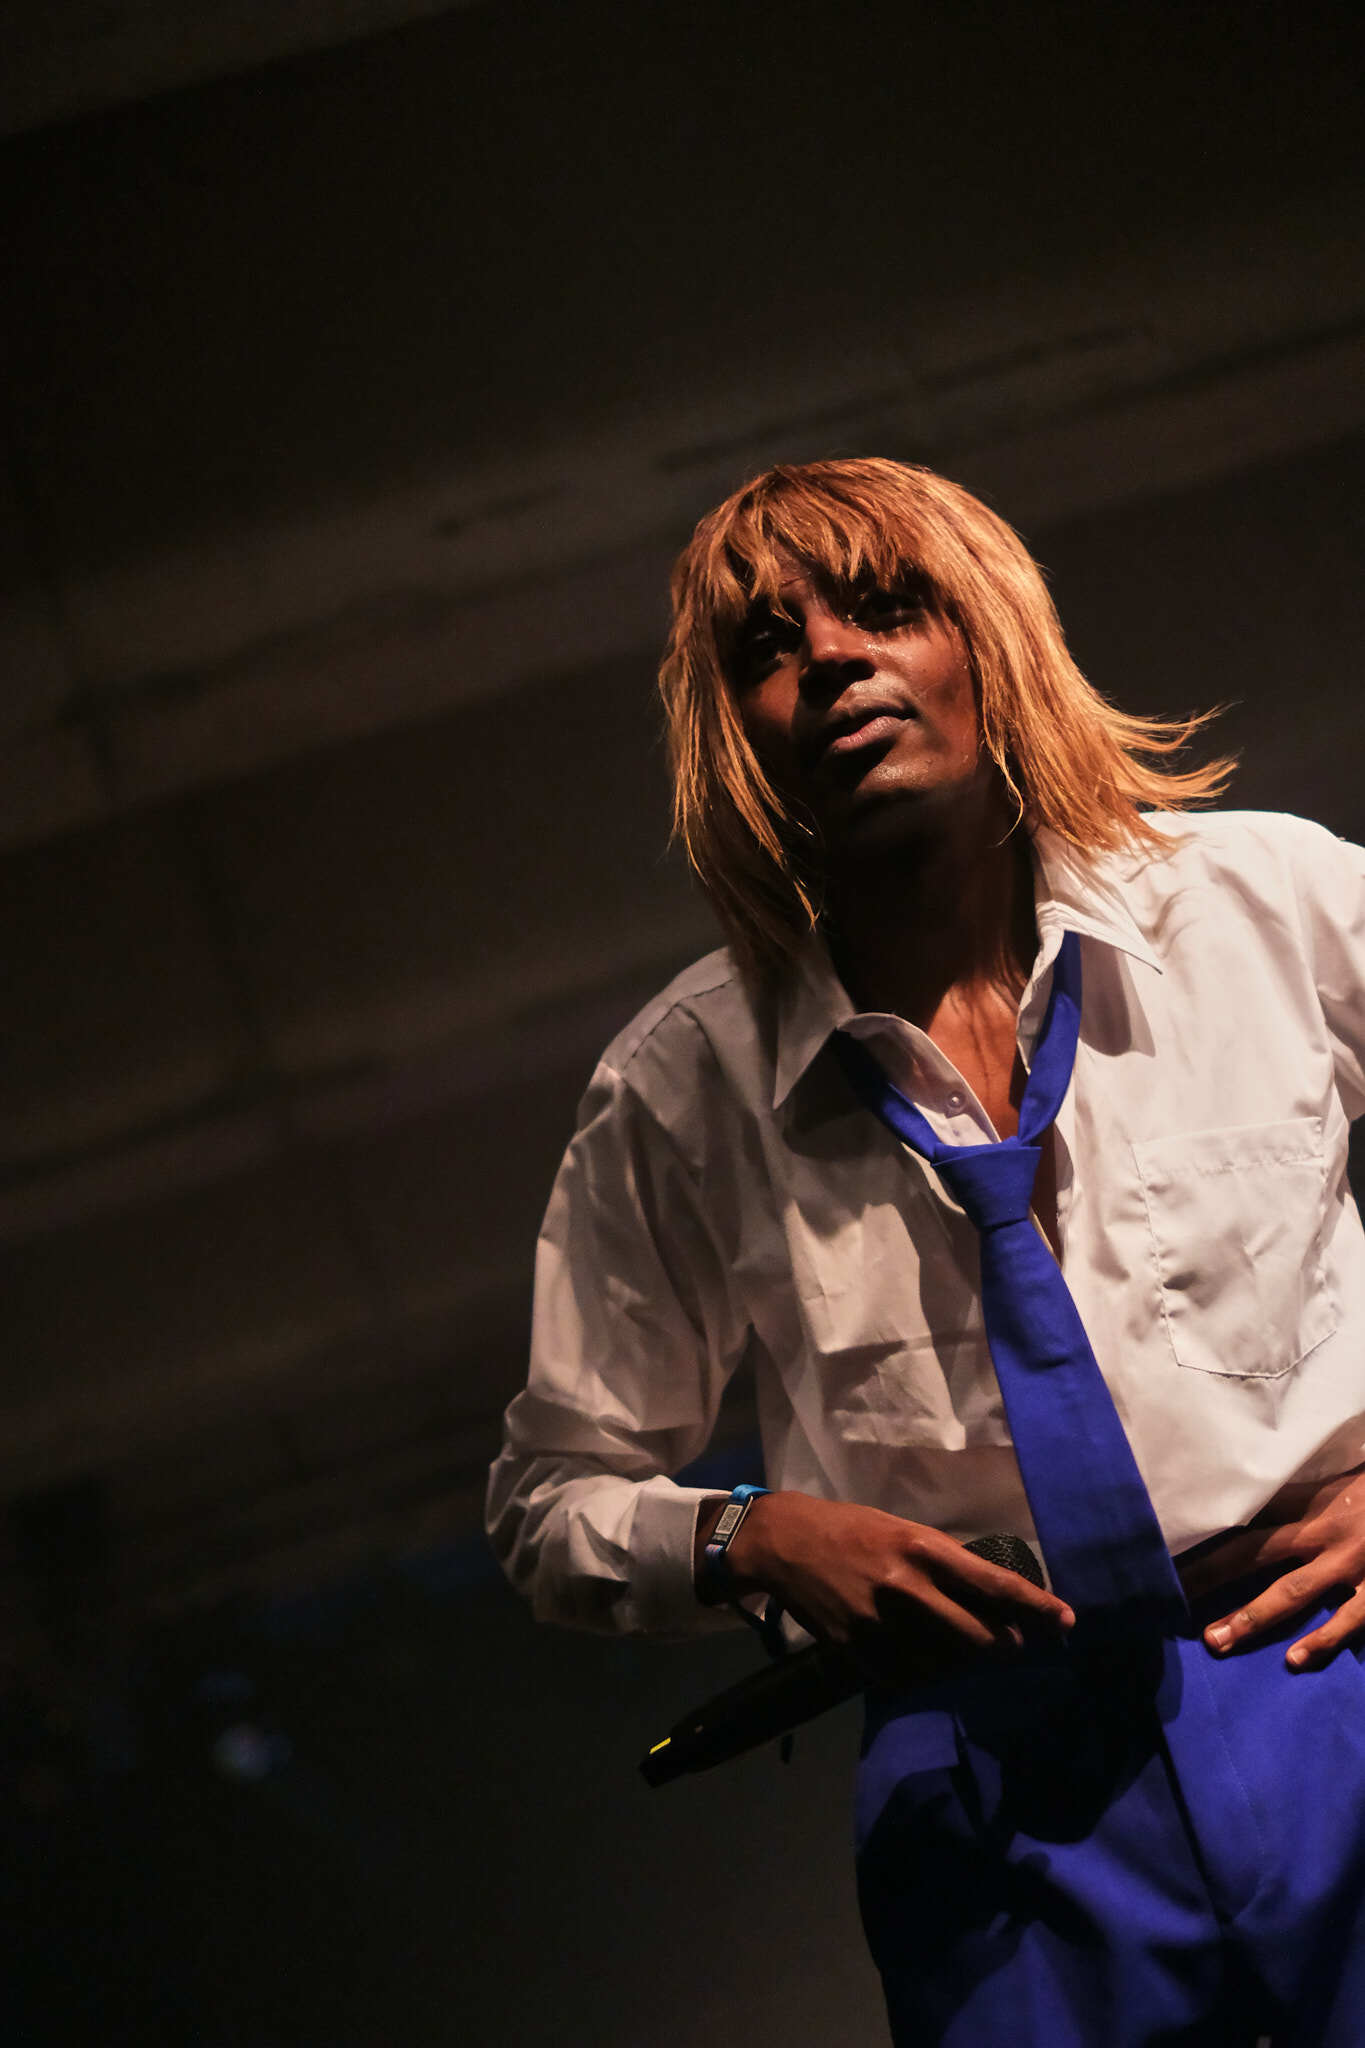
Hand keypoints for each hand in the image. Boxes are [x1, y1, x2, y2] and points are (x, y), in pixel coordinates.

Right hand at [697, 1491, 1073, 1684]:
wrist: (786, 1544)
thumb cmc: (853, 1529)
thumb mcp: (904, 1531)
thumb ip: (946, 1564)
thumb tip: (994, 1599)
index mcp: (923, 1548)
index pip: (995, 1586)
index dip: (1037, 1608)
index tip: (1068, 1622)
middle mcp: (907, 1587)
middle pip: (980, 1638)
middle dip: (1006, 1647)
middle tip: (1012, 1645)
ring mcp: (881, 1624)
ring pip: (947, 1664)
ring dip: (962, 1662)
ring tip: (958, 1648)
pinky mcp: (857, 1650)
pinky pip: (908, 1678)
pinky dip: (923, 1673)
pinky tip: (920, 1658)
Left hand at [1180, 1465, 1364, 1670]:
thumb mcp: (1339, 1481)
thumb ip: (1303, 1495)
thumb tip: (1256, 1506)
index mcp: (1310, 1501)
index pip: (1246, 1518)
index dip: (1207, 1536)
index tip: (1165, 1553)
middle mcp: (1322, 1530)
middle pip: (1252, 1551)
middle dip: (1210, 1575)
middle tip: (1171, 1595)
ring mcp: (1352, 1562)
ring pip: (1292, 1592)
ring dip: (1252, 1617)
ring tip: (1217, 1641)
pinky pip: (1350, 1618)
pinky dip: (1322, 1640)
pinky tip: (1295, 1660)